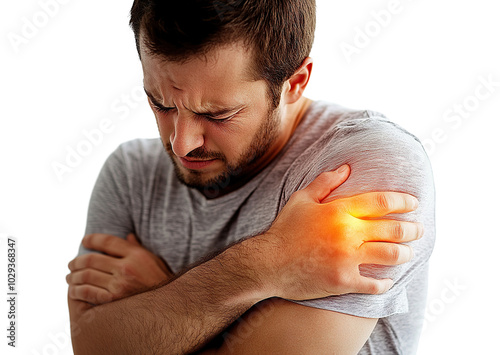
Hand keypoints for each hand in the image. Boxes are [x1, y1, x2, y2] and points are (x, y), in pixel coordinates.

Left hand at [67, 233, 173, 304]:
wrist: (167, 306)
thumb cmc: (159, 281)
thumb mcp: (153, 261)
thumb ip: (138, 248)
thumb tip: (128, 236)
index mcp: (137, 255)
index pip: (107, 241)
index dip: (92, 239)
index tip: (84, 240)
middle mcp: (127, 267)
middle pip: (92, 259)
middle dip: (77, 261)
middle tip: (71, 264)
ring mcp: (120, 284)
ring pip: (86, 275)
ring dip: (74, 276)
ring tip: (70, 277)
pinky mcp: (114, 300)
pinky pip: (87, 292)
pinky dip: (77, 290)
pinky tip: (74, 290)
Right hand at [265, 164, 422, 299]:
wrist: (268, 264)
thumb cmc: (284, 230)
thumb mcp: (301, 200)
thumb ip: (325, 183)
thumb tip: (346, 168)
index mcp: (338, 211)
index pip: (380, 202)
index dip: (402, 202)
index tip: (414, 203)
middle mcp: (347, 234)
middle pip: (392, 230)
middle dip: (412, 229)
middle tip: (418, 229)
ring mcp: (347, 259)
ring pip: (390, 255)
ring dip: (405, 254)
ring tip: (408, 252)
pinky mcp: (343, 281)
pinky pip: (375, 284)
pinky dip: (386, 282)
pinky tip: (389, 279)